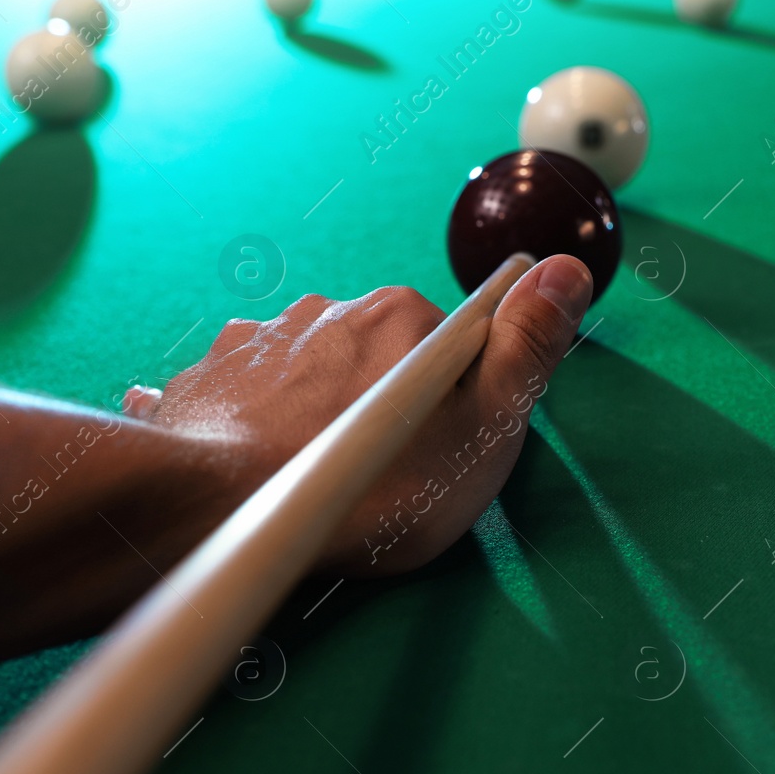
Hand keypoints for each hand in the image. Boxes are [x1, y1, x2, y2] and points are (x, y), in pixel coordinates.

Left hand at [126, 254, 593, 573]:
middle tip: (378, 475)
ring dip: (314, 411)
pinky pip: (243, 392)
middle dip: (380, 404)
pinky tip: (253, 463)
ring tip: (312, 476)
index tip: (435, 447)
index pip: (449, 342)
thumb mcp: (483, 429)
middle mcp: (331, 307)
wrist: (225, 505)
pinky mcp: (209, 374)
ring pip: (308, 373)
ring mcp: (262, 338)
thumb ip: (528, 348)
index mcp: (403, 313)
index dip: (450, 397)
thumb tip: (565, 268)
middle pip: (376, 356)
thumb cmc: (370, 484)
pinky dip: (251, 421)